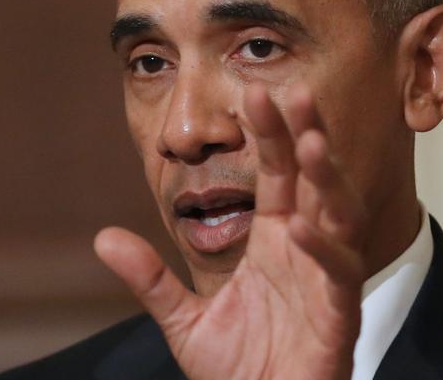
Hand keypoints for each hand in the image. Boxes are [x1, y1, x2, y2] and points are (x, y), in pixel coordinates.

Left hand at [94, 84, 368, 379]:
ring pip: (339, 215)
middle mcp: (305, 248)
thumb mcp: (183, 321)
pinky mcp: (339, 313)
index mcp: (276, 240)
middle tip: (291, 92)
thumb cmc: (238, 370)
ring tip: (311, 141)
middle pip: (312, 180)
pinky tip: (295, 224)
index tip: (254, 96)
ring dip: (327, 178)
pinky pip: (338, 272)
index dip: (270, 136)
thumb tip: (103, 238)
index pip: (278, 175)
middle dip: (305, 135)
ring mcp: (326, 277)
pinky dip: (322, 248)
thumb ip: (151, 278)